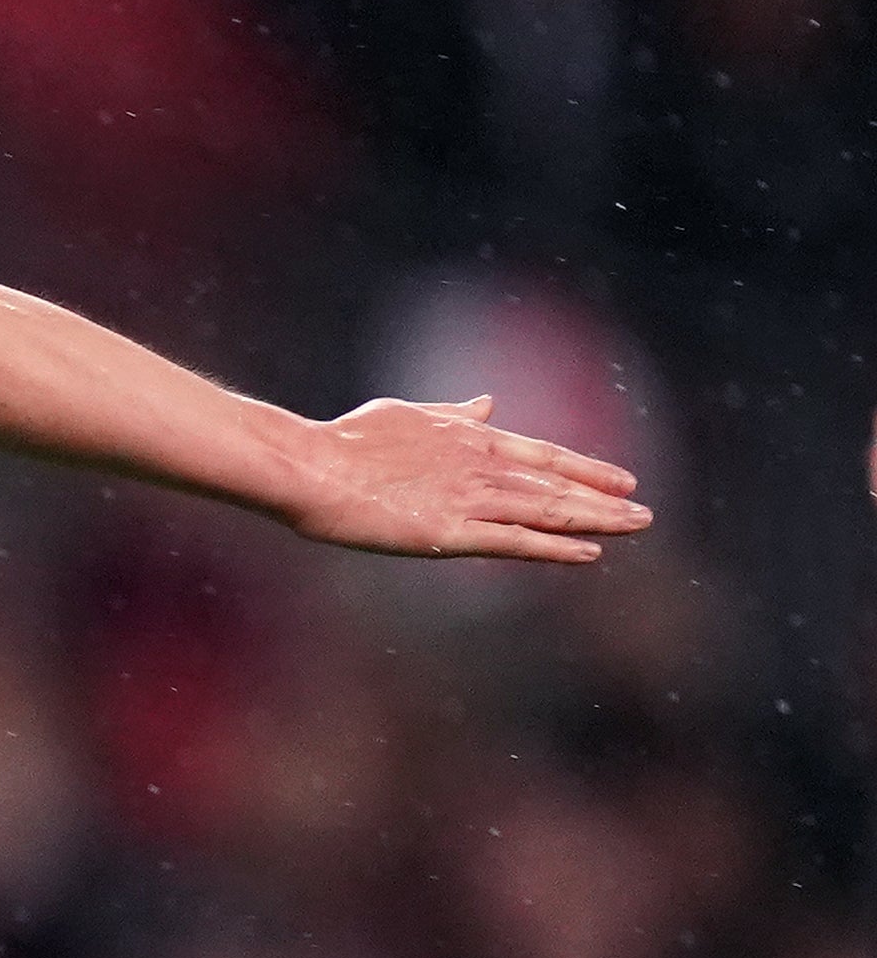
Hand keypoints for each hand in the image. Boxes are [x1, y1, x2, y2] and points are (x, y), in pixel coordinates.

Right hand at [283, 395, 650, 564]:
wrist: (312, 467)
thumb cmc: (346, 440)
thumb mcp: (407, 414)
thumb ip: (452, 414)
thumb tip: (486, 403)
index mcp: (471, 438)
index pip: (544, 455)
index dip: (586, 469)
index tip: (622, 478)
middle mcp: (482, 466)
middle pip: (557, 485)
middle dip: (605, 498)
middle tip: (644, 513)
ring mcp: (469, 498)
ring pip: (548, 511)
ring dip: (596, 520)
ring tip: (635, 527)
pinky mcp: (450, 532)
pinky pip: (516, 541)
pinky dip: (555, 547)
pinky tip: (589, 554)